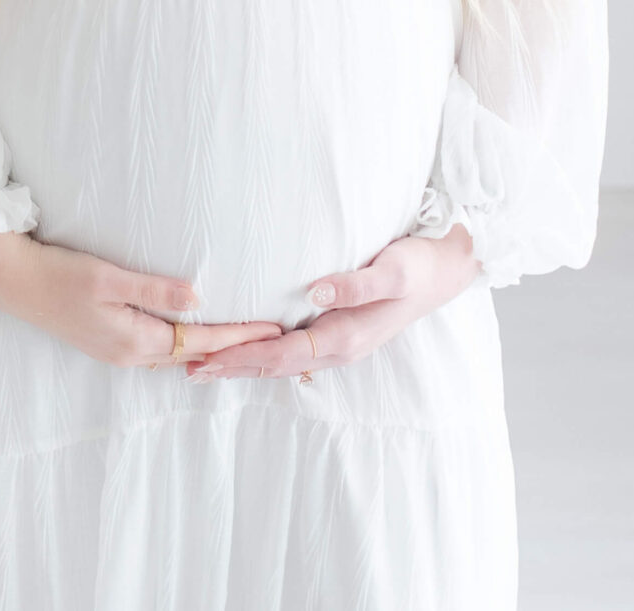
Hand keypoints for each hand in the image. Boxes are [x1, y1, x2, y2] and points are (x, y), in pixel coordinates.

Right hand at [0, 231, 284, 368]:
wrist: (14, 283)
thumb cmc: (59, 275)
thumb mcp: (108, 277)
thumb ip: (154, 290)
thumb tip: (199, 299)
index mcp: (133, 341)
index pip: (199, 339)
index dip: (237, 334)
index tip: (271, 329)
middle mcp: (128, 355)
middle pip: (192, 354)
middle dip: (231, 347)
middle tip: (269, 338)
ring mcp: (117, 352)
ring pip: (175, 355)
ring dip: (209, 348)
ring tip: (242, 340)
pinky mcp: (108, 342)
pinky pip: (158, 351)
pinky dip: (183, 345)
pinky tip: (193, 337)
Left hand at [185, 224, 480, 382]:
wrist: (446, 268)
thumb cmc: (418, 266)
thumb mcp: (393, 270)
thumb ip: (357, 283)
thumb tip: (317, 292)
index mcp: (346, 338)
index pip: (281, 354)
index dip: (242, 357)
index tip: (207, 358)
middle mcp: (338, 347)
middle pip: (274, 364)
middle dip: (232, 367)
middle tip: (188, 368)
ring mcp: (338, 342)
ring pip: (281, 360)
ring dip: (243, 362)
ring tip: (204, 363)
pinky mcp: (337, 330)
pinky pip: (292, 348)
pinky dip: (262, 351)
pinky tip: (245, 345)